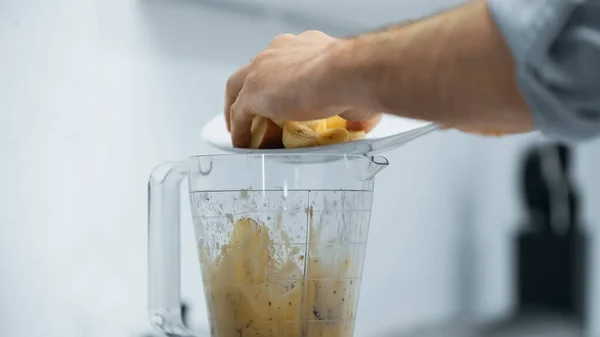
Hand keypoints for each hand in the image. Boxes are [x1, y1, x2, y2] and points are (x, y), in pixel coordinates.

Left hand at [224, 30, 380, 147]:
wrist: (347, 73)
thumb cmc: (357, 78)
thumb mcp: (355, 94)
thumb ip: (352, 109)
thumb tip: (360, 125)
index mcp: (306, 46)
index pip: (285, 61)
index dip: (282, 81)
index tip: (285, 97)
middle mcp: (280, 50)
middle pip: (257, 70)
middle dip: (254, 90)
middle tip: (256, 112)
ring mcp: (263, 69)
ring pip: (239, 87)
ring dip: (238, 108)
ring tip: (241, 129)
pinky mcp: (253, 91)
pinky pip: (239, 113)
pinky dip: (239, 129)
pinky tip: (242, 143)